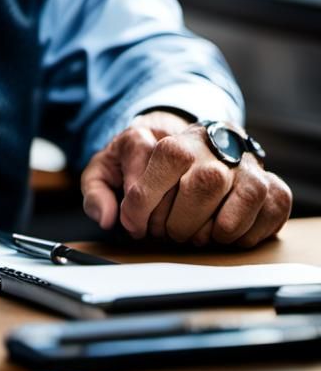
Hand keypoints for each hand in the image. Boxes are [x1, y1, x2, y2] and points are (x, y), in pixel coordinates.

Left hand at [80, 110, 292, 247]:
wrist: (172, 142)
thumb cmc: (136, 163)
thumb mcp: (104, 170)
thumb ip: (96, 191)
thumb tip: (107, 217)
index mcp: (161, 134)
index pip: (162, 159)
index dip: (144, 201)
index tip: (133, 223)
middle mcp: (204, 141)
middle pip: (205, 181)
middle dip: (180, 221)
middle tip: (165, 232)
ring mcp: (238, 158)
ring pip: (247, 190)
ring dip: (218, 227)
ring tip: (195, 235)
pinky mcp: (264, 177)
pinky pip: (274, 201)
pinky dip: (251, 228)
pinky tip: (224, 235)